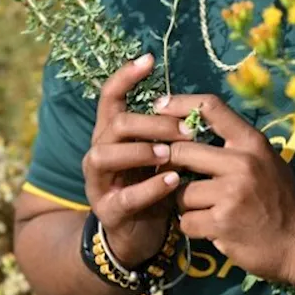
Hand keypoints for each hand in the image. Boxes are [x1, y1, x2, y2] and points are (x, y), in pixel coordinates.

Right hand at [82, 53, 191, 266]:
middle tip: (187, 129)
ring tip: (169, 153)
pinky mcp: (107, 210)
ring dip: (140, 150)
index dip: (126, 76)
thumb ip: (169, 132)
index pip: (110, 97)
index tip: (149, 59)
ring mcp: (98, 182)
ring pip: (105, 155)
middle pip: (115, 124)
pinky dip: (149, 187)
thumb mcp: (160, 154)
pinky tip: (172, 182)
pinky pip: (124, 197)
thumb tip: (196, 104)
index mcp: (112, 134)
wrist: (139, 235)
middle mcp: (99, 152)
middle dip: (152, 123)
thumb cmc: (153, 185)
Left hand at [162, 94, 294, 283]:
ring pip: (180, 192)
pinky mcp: (222, 222)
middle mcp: (242, 162)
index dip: (180, 103)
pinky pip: (186, 221)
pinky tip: (211, 228)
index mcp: (252, 143)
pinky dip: (193, 227)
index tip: (160, 106)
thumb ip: (236, 145)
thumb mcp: (267, 160)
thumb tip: (192, 128)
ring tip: (206, 210)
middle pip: (181, 150)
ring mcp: (231, 193)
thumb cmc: (281, 200)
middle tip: (174, 176)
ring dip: (186, 204)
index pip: (211, 107)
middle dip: (171, 165)